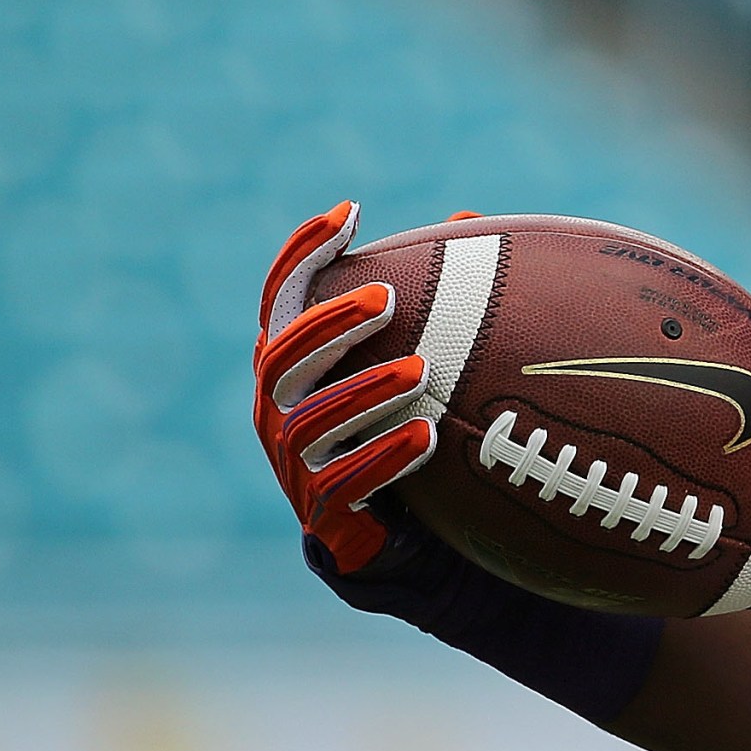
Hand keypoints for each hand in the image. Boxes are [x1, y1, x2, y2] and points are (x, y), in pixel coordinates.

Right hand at [252, 201, 435, 573]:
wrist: (416, 540)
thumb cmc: (414, 426)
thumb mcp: (427, 359)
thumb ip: (440, 299)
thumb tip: (469, 221)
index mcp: (298, 365)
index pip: (285, 299)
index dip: (303, 254)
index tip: (349, 210)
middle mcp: (281, 410)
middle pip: (282, 357)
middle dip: (329, 324)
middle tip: (385, 298)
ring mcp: (295, 465)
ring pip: (308, 421)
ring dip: (364, 390)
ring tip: (423, 369)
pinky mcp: (323, 516)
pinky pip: (341, 485)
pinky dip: (383, 458)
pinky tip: (428, 437)